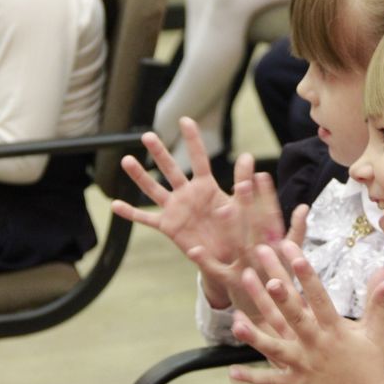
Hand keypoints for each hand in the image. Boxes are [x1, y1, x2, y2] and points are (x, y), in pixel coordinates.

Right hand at [111, 117, 305, 309]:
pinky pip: (148, 220)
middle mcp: (192, 196)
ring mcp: (178, 211)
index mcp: (211, 189)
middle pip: (173, 169)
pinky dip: (132, 214)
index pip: (202, 160)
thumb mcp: (258, 218)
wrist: (237, 263)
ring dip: (140, 176)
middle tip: (147, 134)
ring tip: (125, 160)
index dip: (194, 141)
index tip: (186, 120)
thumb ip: (263, 198)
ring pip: (156, 190)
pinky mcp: (171, 229)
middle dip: (161, 152)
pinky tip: (114, 205)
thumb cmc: (247, 237)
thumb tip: (268, 174)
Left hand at [229, 243, 383, 383]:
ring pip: (276, 348)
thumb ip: (378, 301)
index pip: (319, 298)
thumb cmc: (371, 364)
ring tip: (236, 322)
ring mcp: (304, 365)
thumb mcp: (377, 331)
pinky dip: (253, 378)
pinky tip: (233, 371)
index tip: (295, 255)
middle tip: (264, 275)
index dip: (307, 276)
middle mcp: (316, 345)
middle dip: (279, 296)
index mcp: (335, 330)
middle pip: (294, 316)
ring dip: (256, 336)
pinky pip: (272, 381)